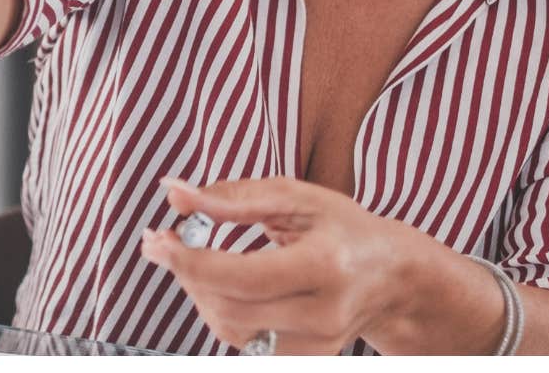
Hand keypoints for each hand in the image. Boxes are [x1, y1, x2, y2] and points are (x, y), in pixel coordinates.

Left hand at [140, 175, 415, 354]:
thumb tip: (174, 192)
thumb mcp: (293, 197)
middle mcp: (324, 314)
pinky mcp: (308, 361)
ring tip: (189, 259)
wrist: (389, 274)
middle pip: (230, 309)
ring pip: (231, 333)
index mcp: (325, 265)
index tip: (158, 239)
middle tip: (162, 243)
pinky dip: (221, 313)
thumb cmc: (340, 227)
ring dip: (198, 294)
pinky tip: (217, 286)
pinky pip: (245, 346)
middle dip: (186, 275)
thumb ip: (231, 197)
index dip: (192, 261)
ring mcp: (317, 346)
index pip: (243, 276)